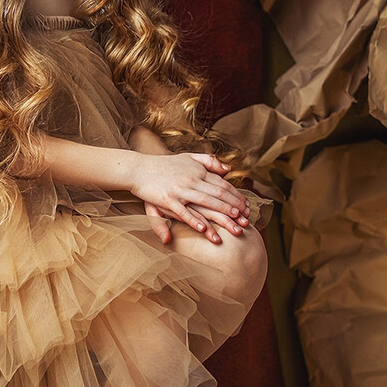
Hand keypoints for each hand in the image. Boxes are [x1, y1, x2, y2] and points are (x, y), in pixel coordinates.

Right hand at [130, 151, 250, 245]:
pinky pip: (183, 212)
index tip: (247, 206)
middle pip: (219, 193)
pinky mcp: (166, 199)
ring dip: (221, 213)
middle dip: (235, 206)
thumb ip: (208, 161)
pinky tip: (203, 229)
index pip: (222, 184)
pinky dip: (193, 220)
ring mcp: (179, 189)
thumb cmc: (164, 165)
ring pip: (205, 202)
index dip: (236, 196)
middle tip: (247, 218)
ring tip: (233, 223)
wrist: (139, 168)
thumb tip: (227, 170)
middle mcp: (192, 179)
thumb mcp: (188, 158)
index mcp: (198, 171)